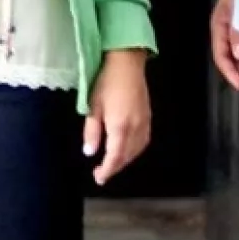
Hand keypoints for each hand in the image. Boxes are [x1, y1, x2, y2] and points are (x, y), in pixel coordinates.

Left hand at [83, 49, 150, 185]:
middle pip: (127, 156)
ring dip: (126, 159)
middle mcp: (135, 128)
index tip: (98, 177)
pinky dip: (135, 150)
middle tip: (103, 173)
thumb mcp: (93, 106)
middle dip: (115, 167)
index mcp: (120, 127)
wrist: (126, 62)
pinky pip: (144, 140)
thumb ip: (92, 132)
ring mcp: (144, 122)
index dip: (107, 170)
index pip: (115, 157)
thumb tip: (90, 152)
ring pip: (137, 150)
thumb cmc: (106, 81)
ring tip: (113, 162)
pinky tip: (128, 148)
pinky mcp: (148, 116)